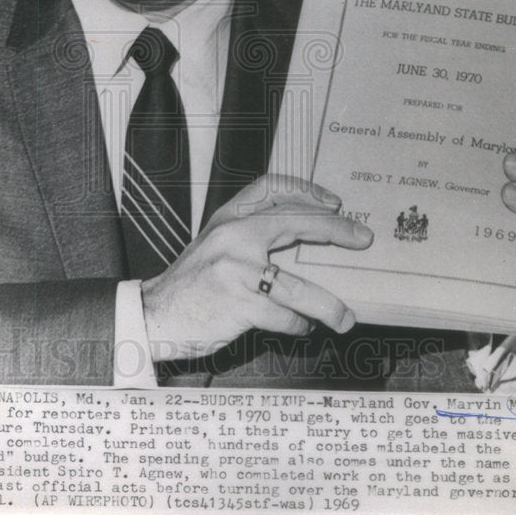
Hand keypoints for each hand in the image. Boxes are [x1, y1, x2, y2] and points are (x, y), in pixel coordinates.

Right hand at [140, 174, 372, 361]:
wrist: (154, 315)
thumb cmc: (191, 285)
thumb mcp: (215, 247)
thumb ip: (250, 239)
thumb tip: (303, 243)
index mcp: (228, 219)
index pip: (271, 187)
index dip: (306, 190)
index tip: (332, 202)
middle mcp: (232, 236)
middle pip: (295, 223)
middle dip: (334, 231)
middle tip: (361, 239)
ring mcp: (236, 270)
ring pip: (298, 286)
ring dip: (328, 305)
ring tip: (345, 317)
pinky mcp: (239, 303)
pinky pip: (285, 315)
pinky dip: (298, 324)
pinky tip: (300, 327)